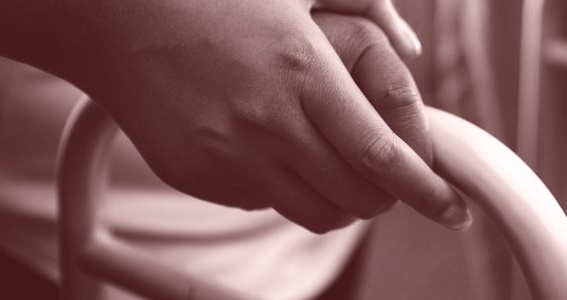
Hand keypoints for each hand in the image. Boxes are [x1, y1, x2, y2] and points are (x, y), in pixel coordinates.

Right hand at [71, 1, 468, 232]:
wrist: (114, 17)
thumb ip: (367, 8)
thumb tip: (412, 53)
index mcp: (304, 70)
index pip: (382, 154)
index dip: (426, 190)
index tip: (452, 209)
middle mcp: (269, 120)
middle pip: (356, 195)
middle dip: (389, 199)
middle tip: (394, 182)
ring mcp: (229, 154)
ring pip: (314, 213)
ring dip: (343, 204)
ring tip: (342, 174)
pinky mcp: (198, 175)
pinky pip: (264, 203)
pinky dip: (288, 191)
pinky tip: (278, 153)